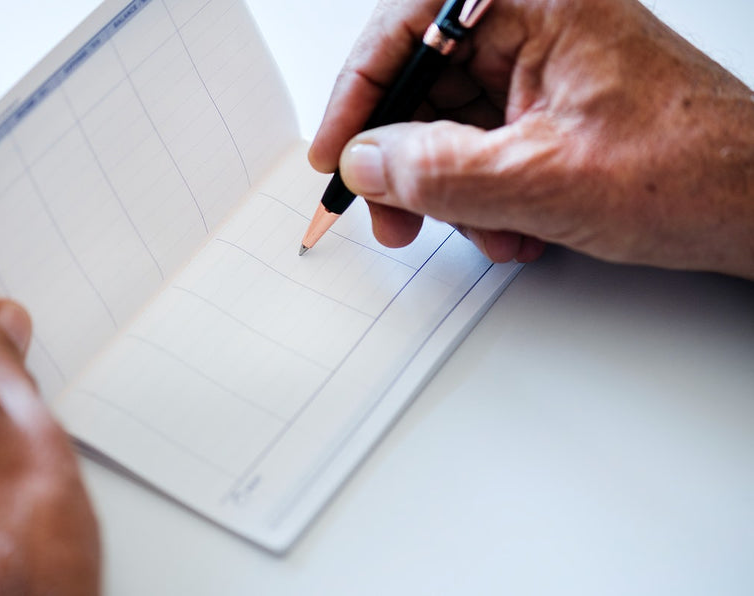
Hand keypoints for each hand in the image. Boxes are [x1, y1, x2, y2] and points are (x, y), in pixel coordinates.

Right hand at [309, 0, 753, 278]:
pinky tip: (510, 229)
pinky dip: (481, 196)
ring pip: (450, 125)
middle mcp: (535, 21)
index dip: (359, 94)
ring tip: (481, 232)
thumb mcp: (538, 178)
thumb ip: (434, 170)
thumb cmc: (691, 169)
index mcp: (533, 0)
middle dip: (405, 161)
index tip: (335, 150)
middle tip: (392, 213)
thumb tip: (365, 160)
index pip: (406, 27)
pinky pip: (483, 146)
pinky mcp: (549, 106)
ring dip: (449, 192)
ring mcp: (542, 66)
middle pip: (424, 83)